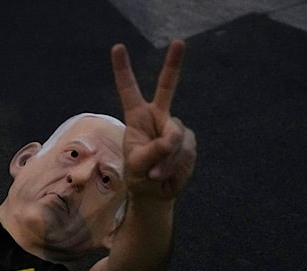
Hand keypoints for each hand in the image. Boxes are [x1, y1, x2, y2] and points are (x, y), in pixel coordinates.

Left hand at [112, 40, 196, 200]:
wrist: (156, 192)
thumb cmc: (139, 176)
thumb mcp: (137, 166)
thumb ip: (152, 152)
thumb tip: (171, 139)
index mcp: (137, 117)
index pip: (129, 90)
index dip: (123, 70)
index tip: (117, 47)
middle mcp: (158, 117)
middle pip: (167, 87)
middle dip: (174, 64)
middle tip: (179, 42)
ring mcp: (175, 128)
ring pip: (175, 138)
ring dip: (166, 161)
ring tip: (156, 174)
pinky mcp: (189, 141)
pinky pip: (185, 151)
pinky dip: (175, 166)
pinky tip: (167, 175)